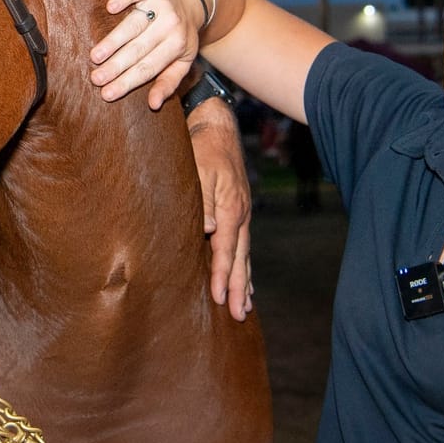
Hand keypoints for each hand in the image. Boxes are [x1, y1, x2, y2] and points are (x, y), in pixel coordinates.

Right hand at [89, 0, 205, 108]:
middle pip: (139, 49)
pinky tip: (110, 8)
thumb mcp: (182, 62)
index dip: (127, 82)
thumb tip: (153, 105)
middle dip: (116, 66)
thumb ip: (168, 83)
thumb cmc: (180, 36)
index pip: (148, 68)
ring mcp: (161, 4)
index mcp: (178, 46)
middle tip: (95, 79)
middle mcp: (171, 25)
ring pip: (133, 25)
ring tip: (95, 56)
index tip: (107, 94)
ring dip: (113, 40)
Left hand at [188, 104, 252, 318]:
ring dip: (243, 281)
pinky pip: (243, 245)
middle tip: (239, 315)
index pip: (225, 249)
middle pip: (240, 259)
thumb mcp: (198, 169)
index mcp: (230, 208)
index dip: (221, 275)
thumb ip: (203, 200)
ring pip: (245, 254)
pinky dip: (244, 266)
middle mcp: (240, 214)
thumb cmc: (202, 148)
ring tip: (245, 307)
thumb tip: (208, 230)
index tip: (218, 298)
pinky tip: (244, 280)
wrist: (217, 127)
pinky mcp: (239, 211)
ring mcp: (243, 213)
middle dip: (238, 288)